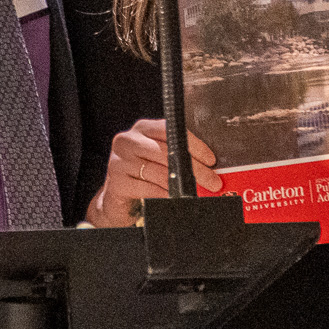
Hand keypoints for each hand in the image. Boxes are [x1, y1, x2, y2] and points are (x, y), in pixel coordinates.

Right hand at [84, 119, 221, 227]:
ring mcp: (119, 161)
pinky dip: (164, 195)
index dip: (193, 145)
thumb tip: (208, 166)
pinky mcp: (116, 182)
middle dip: (194, 169)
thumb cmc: (144, 176)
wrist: (118, 199)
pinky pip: (148, 189)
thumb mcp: (160, 160)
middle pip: (166, 152)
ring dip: (181, 185)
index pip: (169, 130)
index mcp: (142, 129)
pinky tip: (174, 198)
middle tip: (212, 182)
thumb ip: (178, 155)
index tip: (210, 160)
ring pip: (159, 172)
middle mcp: (127, 141)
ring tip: (195, 192)